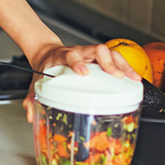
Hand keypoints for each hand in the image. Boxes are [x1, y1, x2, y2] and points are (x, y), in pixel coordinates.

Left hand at [22, 43, 141, 122]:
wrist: (47, 52)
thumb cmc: (45, 67)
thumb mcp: (35, 80)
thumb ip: (31, 97)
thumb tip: (30, 114)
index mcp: (62, 56)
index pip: (71, 55)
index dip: (77, 62)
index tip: (83, 72)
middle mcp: (79, 53)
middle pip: (97, 50)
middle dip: (108, 62)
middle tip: (116, 76)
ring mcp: (90, 54)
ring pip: (110, 52)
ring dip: (122, 64)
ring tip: (133, 78)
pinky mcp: (99, 58)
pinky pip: (115, 59)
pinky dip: (126, 67)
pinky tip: (134, 79)